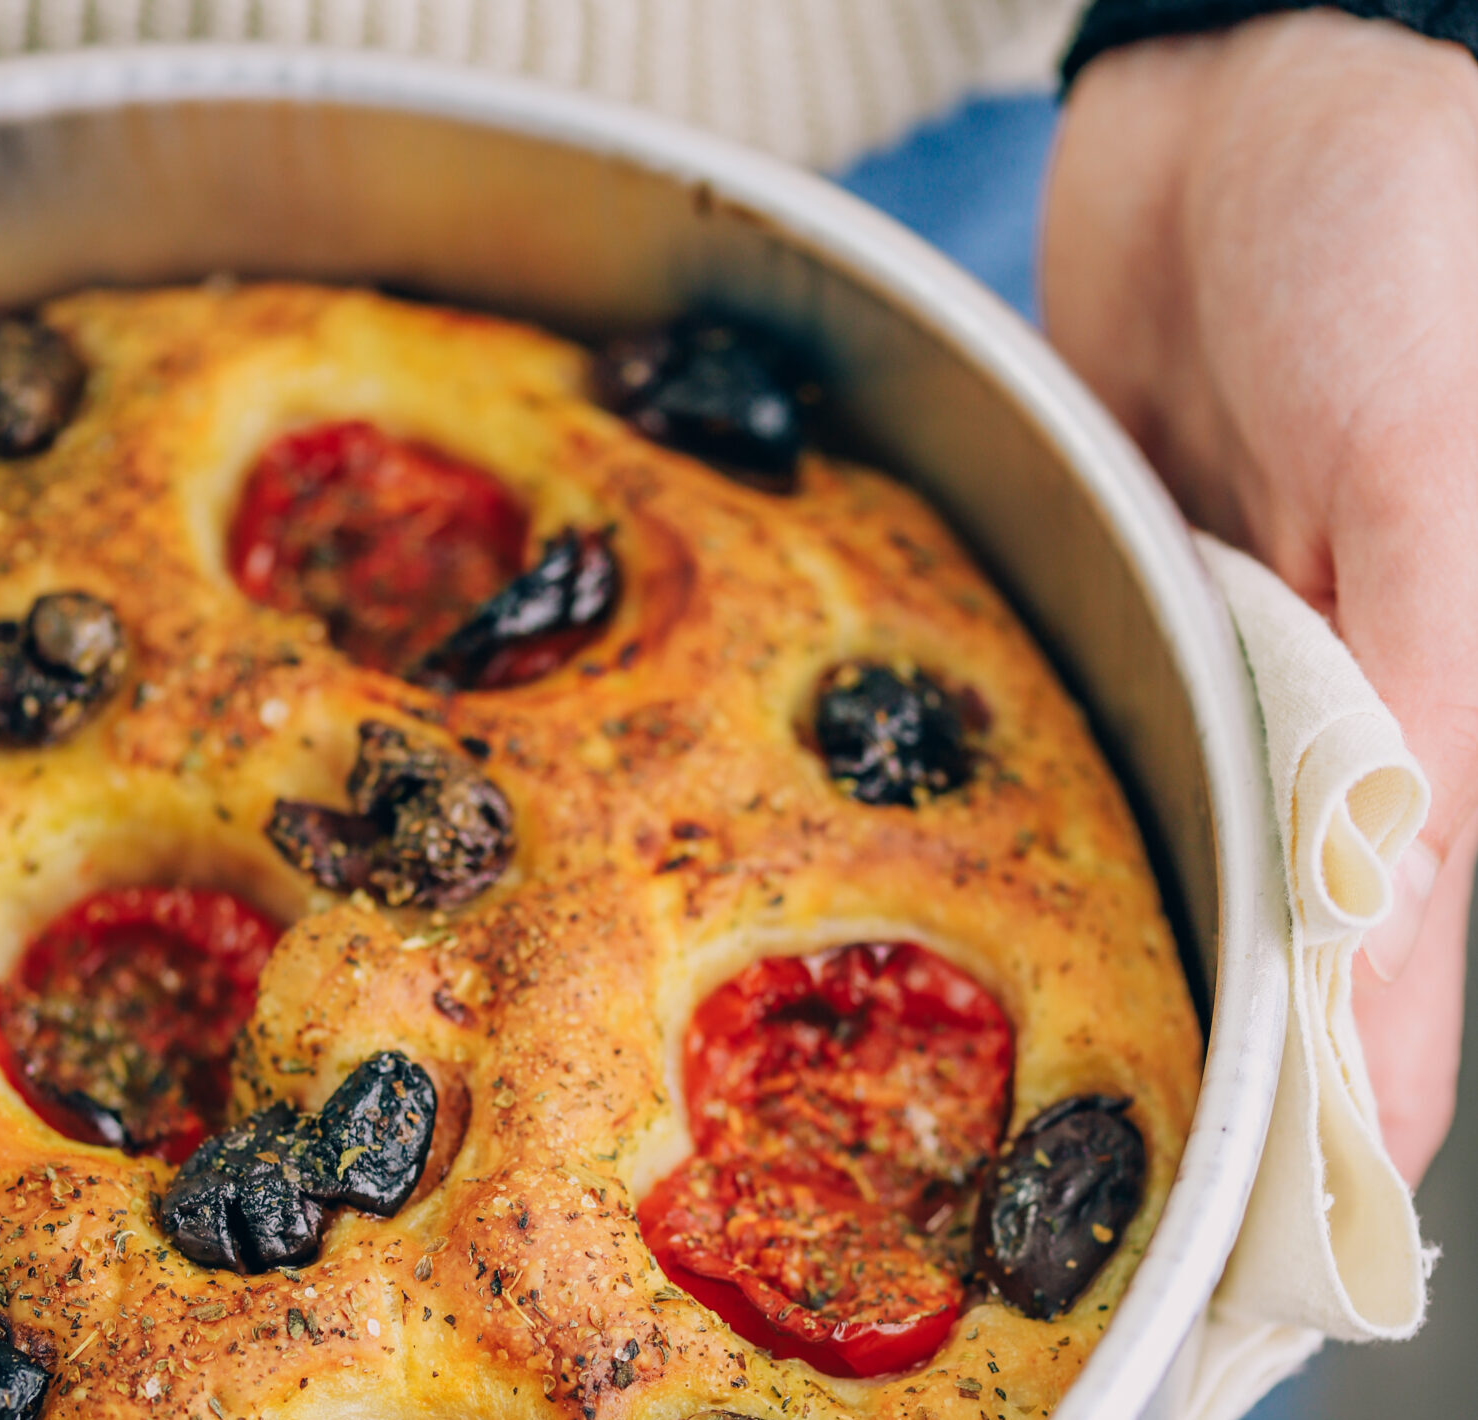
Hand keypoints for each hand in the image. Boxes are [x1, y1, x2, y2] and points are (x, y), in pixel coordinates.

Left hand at [1043, 9, 1477, 1183]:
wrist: (1250, 100)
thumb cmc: (1402, 253)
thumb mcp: (1436, 495)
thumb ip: (1425, 754)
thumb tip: (1392, 1017)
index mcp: (1443, 726)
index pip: (1393, 991)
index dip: (1319, 1131)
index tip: (1216, 1258)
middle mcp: (1328, 715)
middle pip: (1250, 939)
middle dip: (1167, 1052)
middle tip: (1031, 1180)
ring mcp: (1212, 657)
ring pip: (1147, 840)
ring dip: (1081, 933)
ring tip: (968, 1058)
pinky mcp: (1118, 586)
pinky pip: (1069, 716)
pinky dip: (1022, 785)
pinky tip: (946, 866)